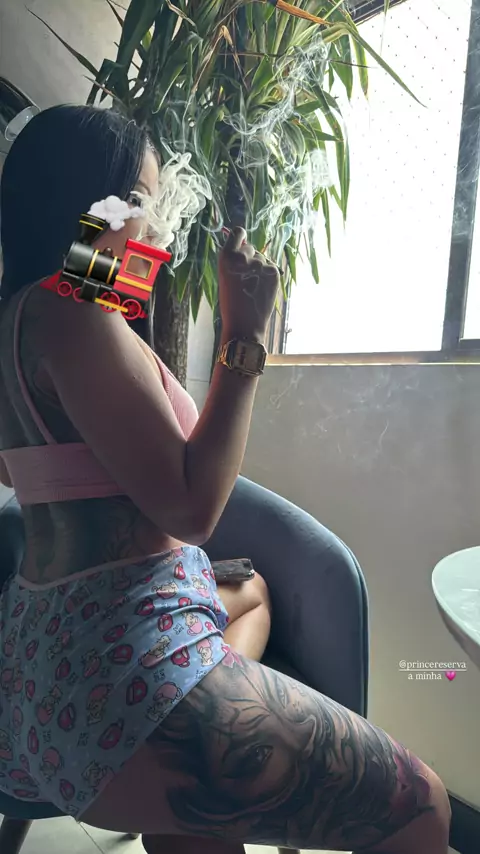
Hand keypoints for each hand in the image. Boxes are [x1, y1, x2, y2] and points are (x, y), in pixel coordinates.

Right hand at [218, 227, 279, 341]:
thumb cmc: (231, 303)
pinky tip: (261, 289)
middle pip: (251, 247)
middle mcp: (244, 256)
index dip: (240, 237)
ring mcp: (261, 263)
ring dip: (259, 268)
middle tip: (245, 277)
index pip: (238, 232)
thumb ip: (234, 261)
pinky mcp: (274, 272)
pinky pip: (271, 267)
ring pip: (262, 258)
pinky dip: (268, 276)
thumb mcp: (225, 277)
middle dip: (249, 258)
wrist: (244, 324)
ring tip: (253, 286)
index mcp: (227, 256)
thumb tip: (246, 246)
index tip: (241, 243)